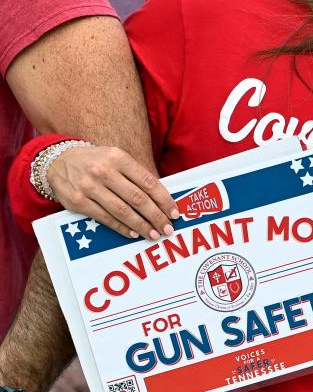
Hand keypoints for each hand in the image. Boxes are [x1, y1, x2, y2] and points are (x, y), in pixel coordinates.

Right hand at [48, 146, 176, 239]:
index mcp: (118, 158)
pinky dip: (121, 227)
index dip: (164, 199)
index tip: (174, 212)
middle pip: (137, 198)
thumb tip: (161, 197)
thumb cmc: (96, 162)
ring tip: (154, 234)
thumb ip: (136, 174)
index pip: (148, 182)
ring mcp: (89, 187)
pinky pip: (105, 218)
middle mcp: (104, 171)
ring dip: (141, 225)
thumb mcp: (116, 158)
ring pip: (122, 211)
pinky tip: (134, 233)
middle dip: (156, 216)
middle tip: (168, 228)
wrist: (58, 162)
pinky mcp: (78, 201)